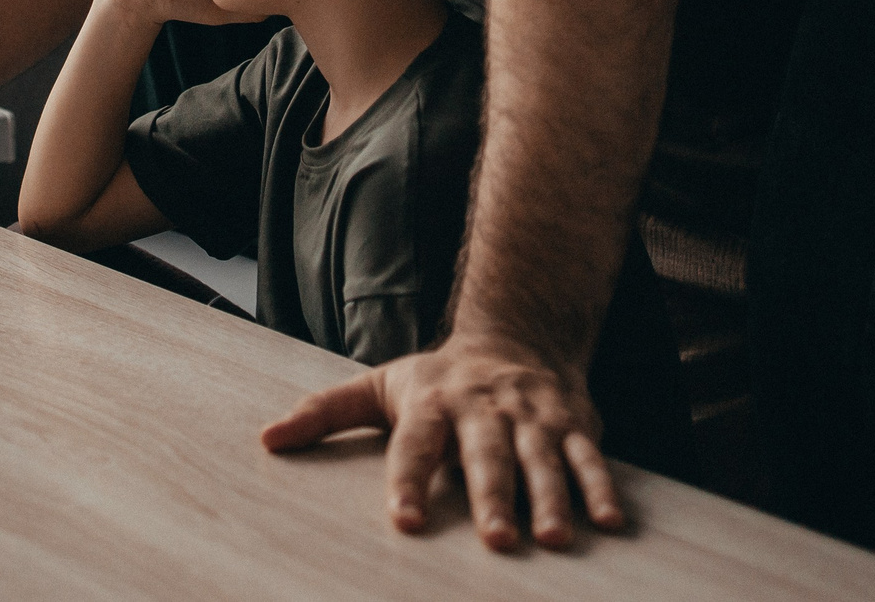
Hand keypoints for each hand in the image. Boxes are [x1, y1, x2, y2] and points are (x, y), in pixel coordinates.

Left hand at [259, 333, 623, 550]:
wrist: (515, 334)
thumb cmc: (438, 378)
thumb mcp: (378, 387)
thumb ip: (324, 414)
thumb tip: (266, 439)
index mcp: (432, 403)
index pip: (415, 444)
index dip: (409, 481)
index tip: (406, 520)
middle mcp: (483, 409)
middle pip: (486, 455)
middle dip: (491, 496)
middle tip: (496, 540)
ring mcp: (531, 416)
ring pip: (542, 459)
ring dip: (549, 499)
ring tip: (551, 540)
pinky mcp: (572, 424)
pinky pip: (589, 457)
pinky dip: (601, 488)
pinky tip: (608, 524)